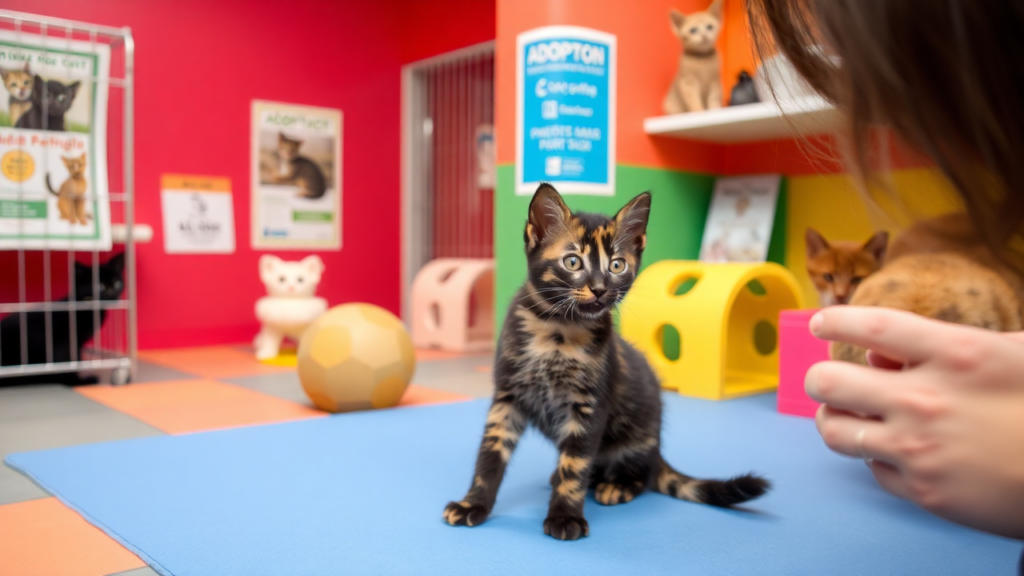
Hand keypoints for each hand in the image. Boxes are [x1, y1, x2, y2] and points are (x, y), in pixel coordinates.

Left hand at [804, 306, 1023, 538]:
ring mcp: (919, 448)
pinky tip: (895, 450)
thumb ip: (946, 345)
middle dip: (820, 378)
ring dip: (835, 419)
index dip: (837, 321)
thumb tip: (883, 355)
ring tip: (849, 415)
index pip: (872, 326)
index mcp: (956, 354)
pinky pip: (871, 468)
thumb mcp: (1014, 354)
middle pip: (828, 381)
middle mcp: (926, 399)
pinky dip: (877, 457)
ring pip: (834, 430)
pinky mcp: (922, 490)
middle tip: (827, 380)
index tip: (822, 321)